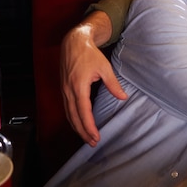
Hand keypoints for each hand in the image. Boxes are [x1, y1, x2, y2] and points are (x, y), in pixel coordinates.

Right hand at [60, 14, 127, 145]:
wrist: (73, 43)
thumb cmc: (90, 54)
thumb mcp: (105, 67)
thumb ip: (113, 84)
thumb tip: (123, 97)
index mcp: (78, 86)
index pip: (83, 112)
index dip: (89, 126)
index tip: (96, 137)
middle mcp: (68, 91)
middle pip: (74, 117)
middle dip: (83, 132)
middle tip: (93, 143)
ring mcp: (64, 90)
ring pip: (68, 114)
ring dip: (77, 127)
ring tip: (87, 138)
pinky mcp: (63, 89)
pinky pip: (66, 108)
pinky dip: (72, 119)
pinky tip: (78, 124)